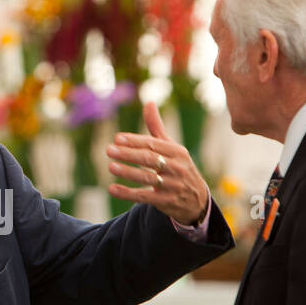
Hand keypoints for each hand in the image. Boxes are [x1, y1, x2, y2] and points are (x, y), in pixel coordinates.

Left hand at [106, 101, 209, 224]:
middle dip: (129, 154)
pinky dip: (127, 193)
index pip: (154, 144)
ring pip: (147, 178)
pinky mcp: (166, 202)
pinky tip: (112, 189)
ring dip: (128, 172)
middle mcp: (176, 168)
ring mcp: (172, 186)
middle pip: (150, 159)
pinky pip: (144, 197)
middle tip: (109, 150)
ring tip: (111, 166)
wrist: (196, 199)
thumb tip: (148, 102)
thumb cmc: (178, 167)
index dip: (135, 141)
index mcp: (177, 152)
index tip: (117, 138)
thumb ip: (156, 127)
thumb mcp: (172, 147)